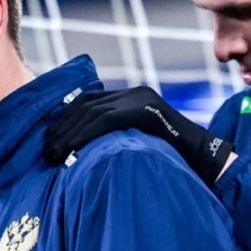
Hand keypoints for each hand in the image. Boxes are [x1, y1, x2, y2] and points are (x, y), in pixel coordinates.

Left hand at [42, 86, 235, 184]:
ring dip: (68, 133)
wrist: (204, 158)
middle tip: (46, 151)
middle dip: (62, 127)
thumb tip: (79, 149)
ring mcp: (141, 98)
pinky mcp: (145, 110)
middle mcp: (134, 92)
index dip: (65, 118)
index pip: (87, 100)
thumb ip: (112, 136)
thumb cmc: (169, 157)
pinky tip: (72, 150)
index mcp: (130, 96)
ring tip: (53, 154)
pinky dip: (86, 134)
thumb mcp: (134, 141)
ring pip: (92, 111)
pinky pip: (107, 119)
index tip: (49, 139)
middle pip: (86, 104)